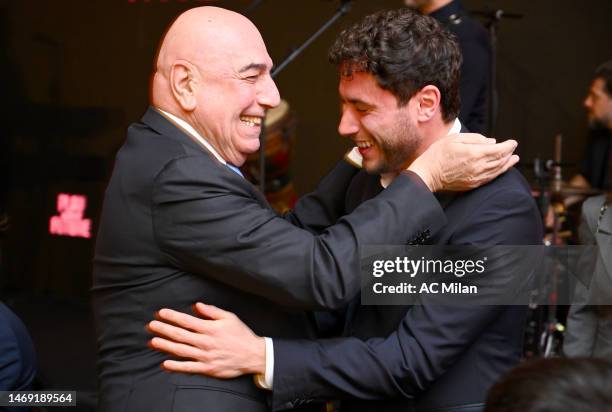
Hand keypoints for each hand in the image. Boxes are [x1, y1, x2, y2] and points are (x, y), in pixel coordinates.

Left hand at [148, 302, 265, 377]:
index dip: (172, 316)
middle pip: (180, 335)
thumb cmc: (241, 335)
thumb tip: (197, 305)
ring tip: (153, 341)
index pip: (187, 321)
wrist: (252, 355)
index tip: (161, 313)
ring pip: (181, 350)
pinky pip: (189, 367)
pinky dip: (176, 366)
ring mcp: (205, 356)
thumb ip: (212, 311)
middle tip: (151, 325)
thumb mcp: (230, 317)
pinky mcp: (207, 368)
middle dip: (164, 329)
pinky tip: (165, 363)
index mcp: (210, 328)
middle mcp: (205, 342)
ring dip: (166, 345)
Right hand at [408, 133, 518, 191]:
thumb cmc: (438, 154)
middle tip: (513, 148)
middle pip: (501, 160)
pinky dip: (499, 173)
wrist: (428, 174)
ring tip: (514, 159)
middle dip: (509, 153)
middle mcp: (478, 166)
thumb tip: (491, 142)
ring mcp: (476, 177)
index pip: (499, 149)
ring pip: (498, 170)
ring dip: (508, 164)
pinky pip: (490, 178)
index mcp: (475, 153)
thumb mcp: (455, 138)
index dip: (509, 145)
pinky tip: (501, 169)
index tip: (513, 142)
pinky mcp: (472, 184)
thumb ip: (475, 138)